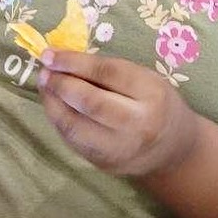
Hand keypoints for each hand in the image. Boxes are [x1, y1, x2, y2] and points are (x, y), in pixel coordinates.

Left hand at [37, 50, 198, 177]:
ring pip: (75, 126)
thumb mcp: (143, 78)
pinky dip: (58, 120)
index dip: (74, 62)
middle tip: (44, 71)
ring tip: (45, 85)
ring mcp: (120, 149)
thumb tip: (61, 59)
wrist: (173, 149)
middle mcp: (138, 124)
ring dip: (52, 103)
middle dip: (61, 84)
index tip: (50, 53)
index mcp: (152, 94)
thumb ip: (107, 70)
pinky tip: (54, 105)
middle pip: (90, 102)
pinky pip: (73, 140)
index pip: (107, 73)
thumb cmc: (155, 103)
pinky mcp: (105, 164)